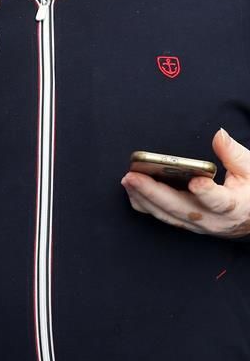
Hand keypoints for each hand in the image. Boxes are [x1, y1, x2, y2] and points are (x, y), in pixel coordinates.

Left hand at [121, 129, 249, 237]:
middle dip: (153, 192)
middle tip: (132, 176)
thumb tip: (219, 135)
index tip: (196, 181)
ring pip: (167, 215)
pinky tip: (131, 191)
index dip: (206, 193)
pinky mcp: (187, 225)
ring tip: (127, 180)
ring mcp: (198, 225)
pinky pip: (162, 216)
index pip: (219, 201)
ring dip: (144, 198)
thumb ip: (234, 153)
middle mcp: (213, 220)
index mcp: (234, 206)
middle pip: (180, 208)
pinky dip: (145, 204)